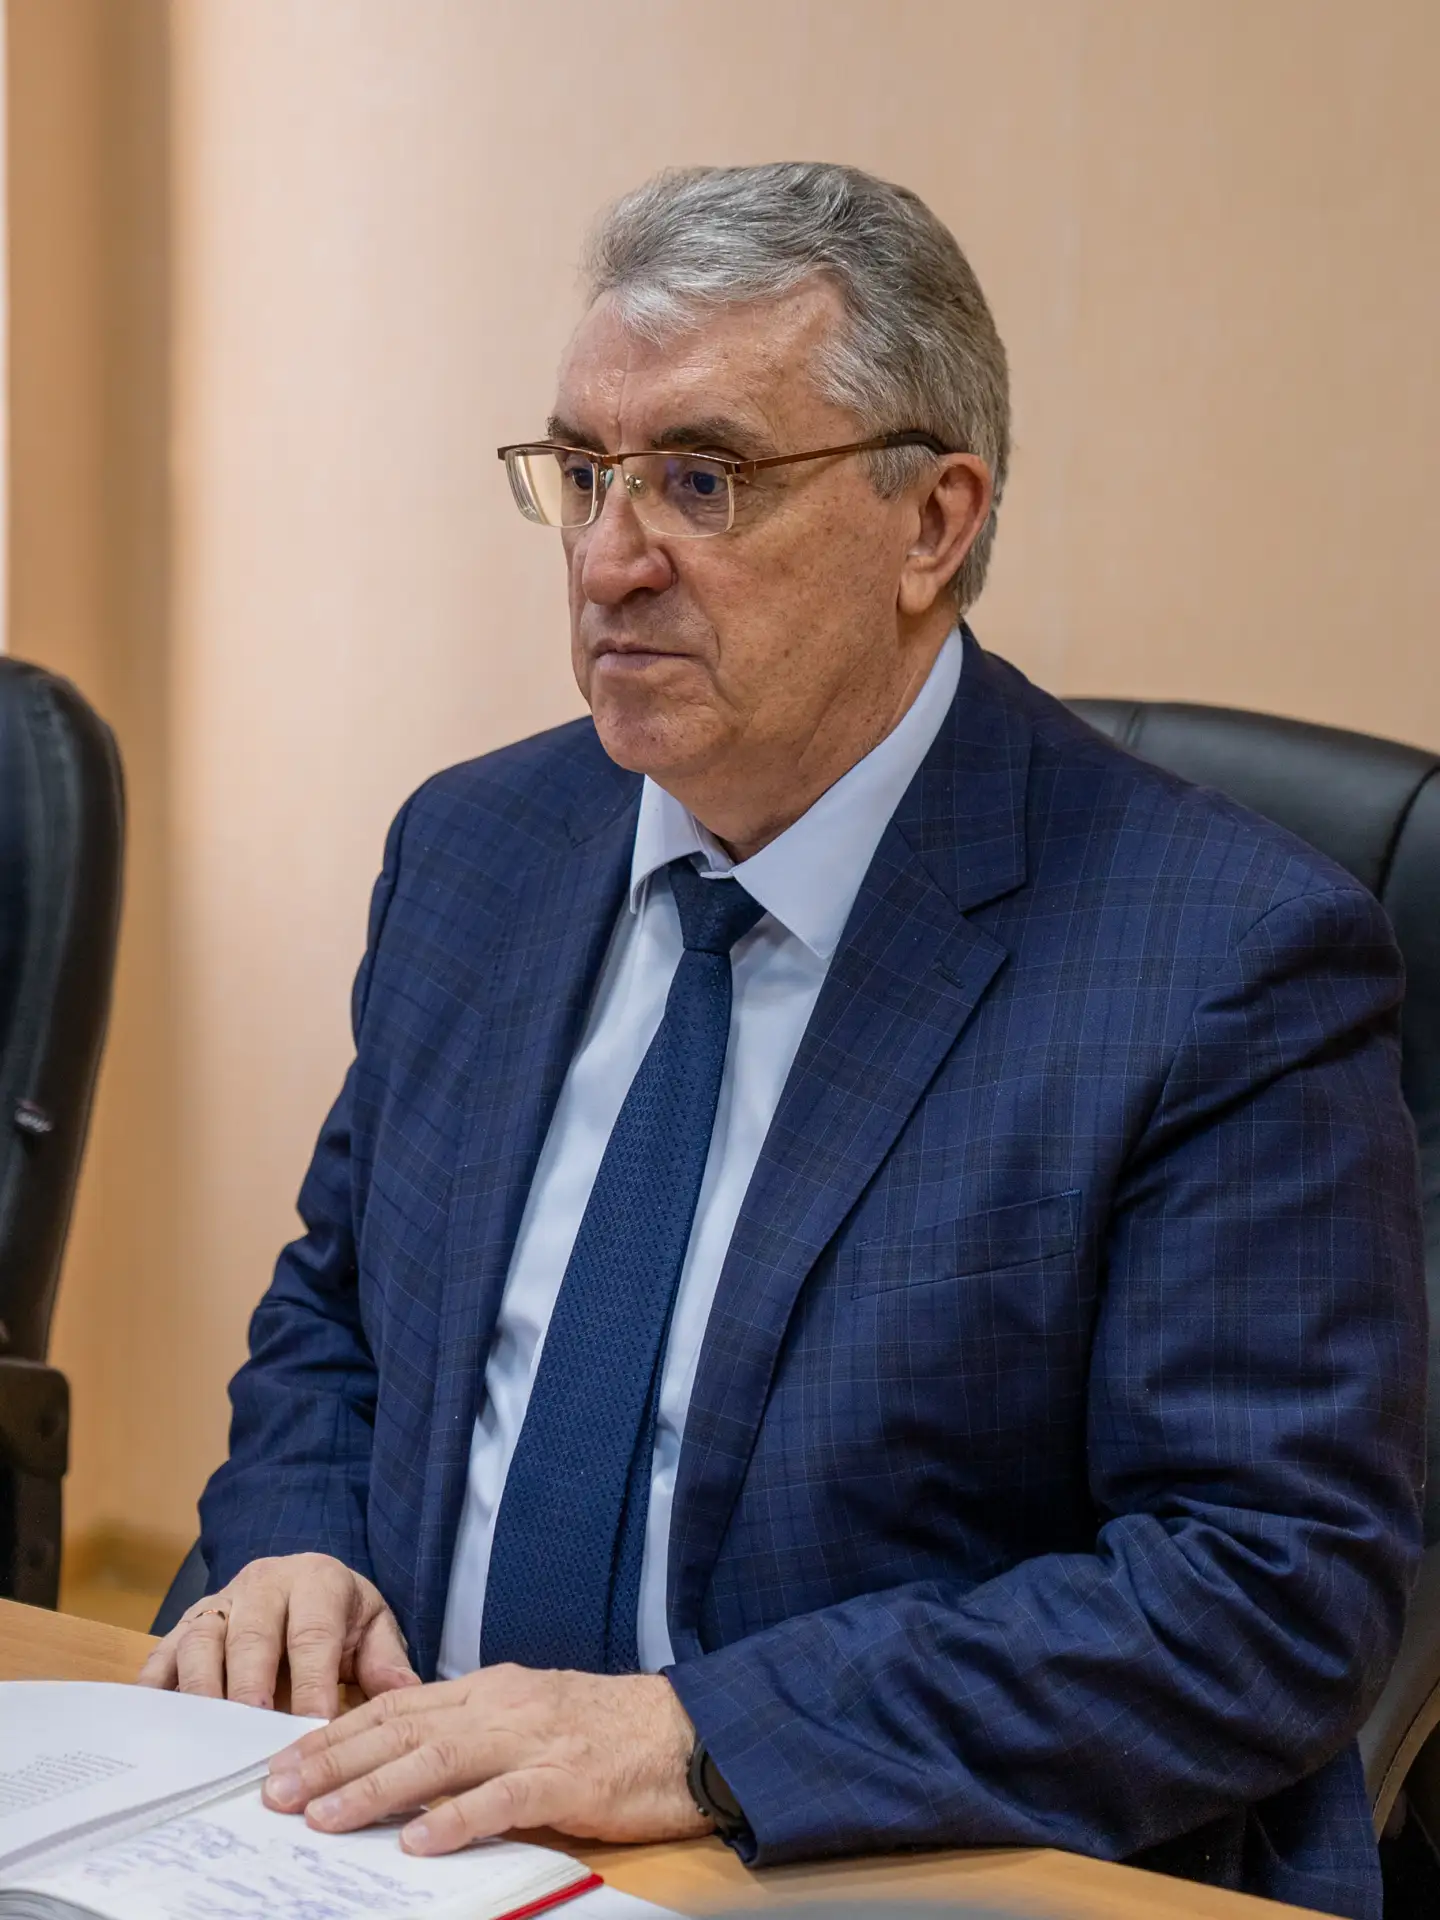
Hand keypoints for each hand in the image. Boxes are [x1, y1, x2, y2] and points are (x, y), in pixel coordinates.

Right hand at [136, 1552, 420, 1717]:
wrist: (303, 1582)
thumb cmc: (341, 1616)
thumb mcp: (373, 1626)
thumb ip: (386, 1659)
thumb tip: (405, 1694)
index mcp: (316, 1581)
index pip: (313, 1633)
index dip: (313, 1681)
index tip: (315, 1727)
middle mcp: (262, 1584)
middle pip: (251, 1633)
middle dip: (250, 1683)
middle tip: (252, 1732)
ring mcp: (218, 1605)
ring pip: (201, 1640)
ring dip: (202, 1689)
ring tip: (207, 1737)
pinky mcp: (184, 1627)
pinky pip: (162, 1655)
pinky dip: (155, 1688)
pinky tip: (155, 1724)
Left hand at [260, 1664, 710, 1852]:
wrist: (687, 1729)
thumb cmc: (607, 1730)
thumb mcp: (530, 1716)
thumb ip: (473, 1732)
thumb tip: (407, 1760)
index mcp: (490, 1689)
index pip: (395, 1705)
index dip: (336, 1731)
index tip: (282, 1758)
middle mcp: (502, 1705)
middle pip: (402, 1727)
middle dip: (333, 1759)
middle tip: (276, 1791)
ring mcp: (533, 1740)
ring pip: (438, 1758)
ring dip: (375, 1789)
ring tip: (324, 1817)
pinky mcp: (567, 1778)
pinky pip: (503, 1798)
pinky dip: (457, 1819)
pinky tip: (419, 1841)